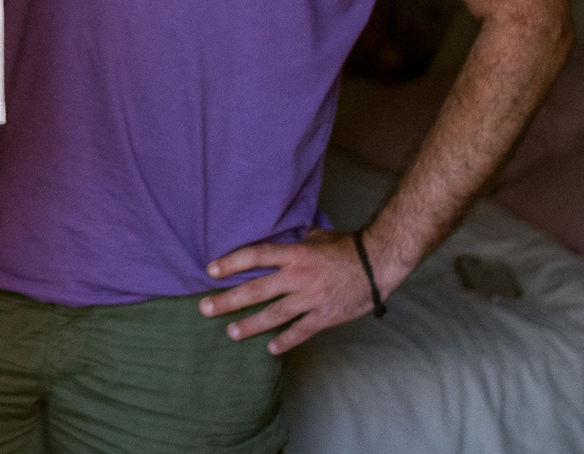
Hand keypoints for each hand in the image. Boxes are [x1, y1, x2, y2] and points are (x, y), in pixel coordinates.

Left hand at [198, 228, 380, 353]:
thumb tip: (278, 234)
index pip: (255, 256)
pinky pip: (301, 331)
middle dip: (228, 300)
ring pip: (274, 314)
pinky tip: (270, 349)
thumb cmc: (347, 246)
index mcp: (295, 254)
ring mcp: (311, 298)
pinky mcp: (325, 316)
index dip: (231, 263)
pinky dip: (286, 341)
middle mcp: (298, 277)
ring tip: (231, 332)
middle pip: (256, 290)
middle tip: (205, 308)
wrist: (378, 263)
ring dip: (250, 325)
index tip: (210, 271)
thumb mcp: (316, 236)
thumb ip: (294, 240)